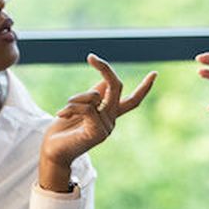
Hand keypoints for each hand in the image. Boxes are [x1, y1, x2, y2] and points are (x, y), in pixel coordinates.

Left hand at [40, 54, 154, 186]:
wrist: (53, 151)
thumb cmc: (64, 129)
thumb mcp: (79, 106)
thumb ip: (94, 95)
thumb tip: (106, 79)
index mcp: (110, 114)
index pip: (132, 100)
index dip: (144, 87)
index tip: (155, 74)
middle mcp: (111, 120)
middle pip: (117, 87)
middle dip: (105, 69)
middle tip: (91, 57)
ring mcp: (106, 127)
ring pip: (94, 96)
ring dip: (74, 99)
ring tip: (63, 112)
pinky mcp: (97, 132)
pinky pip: (87, 108)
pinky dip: (71, 108)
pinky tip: (61, 115)